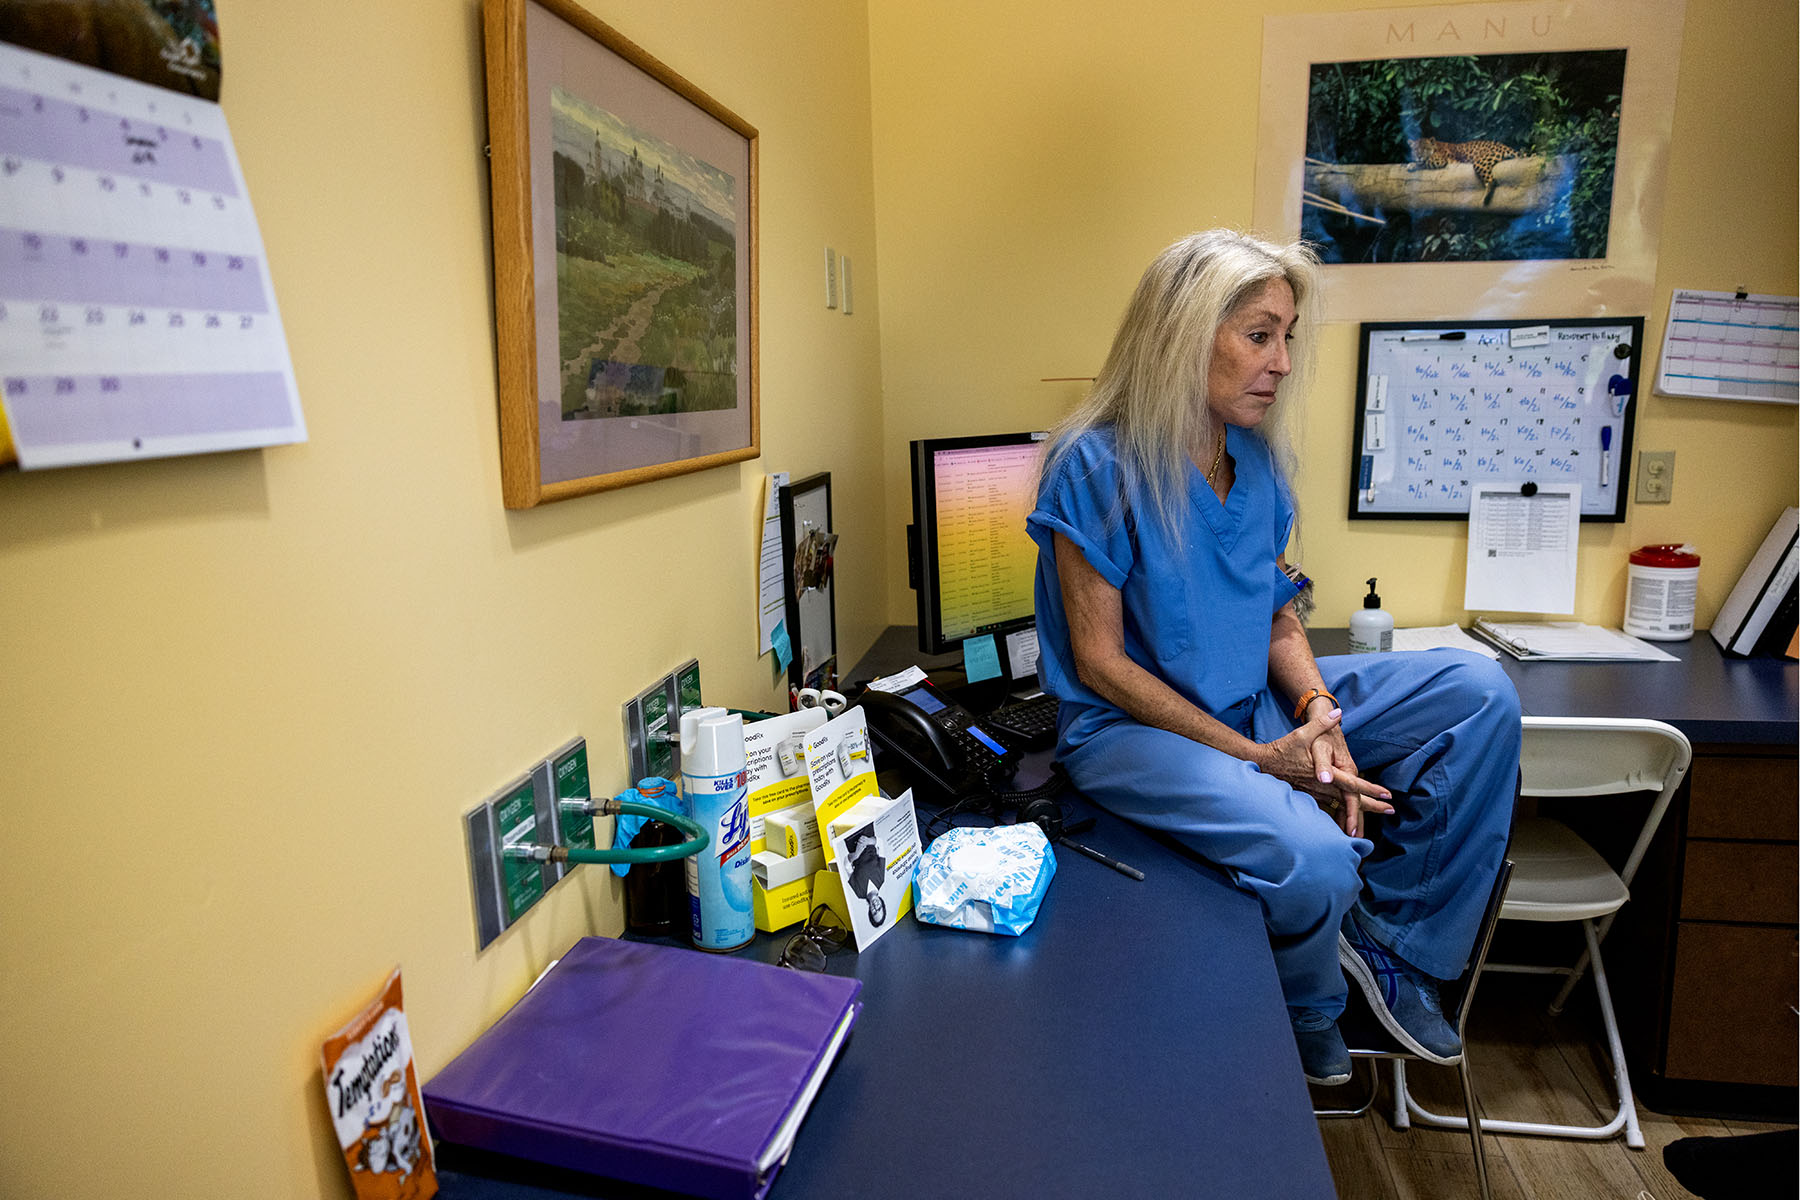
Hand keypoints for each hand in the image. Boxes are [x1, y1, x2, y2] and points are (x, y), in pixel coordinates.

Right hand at [1257, 707, 1393, 837]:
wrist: (1263, 764)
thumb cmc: (1282, 749)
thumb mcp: (1302, 734)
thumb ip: (1321, 723)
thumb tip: (1337, 713)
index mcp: (1325, 775)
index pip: (1353, 785)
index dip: (1371, 790)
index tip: (1387, 796)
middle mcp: (1322, 788)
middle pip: (1351, 801)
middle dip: (1372, 807)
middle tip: (1391, 811)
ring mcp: (1315, 795)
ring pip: (1341, 808)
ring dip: (1358, 814)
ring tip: (1375, 819)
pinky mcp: (1309, 797)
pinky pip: (1329, 809)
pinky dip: (1341, 815)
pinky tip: (1347, 820)